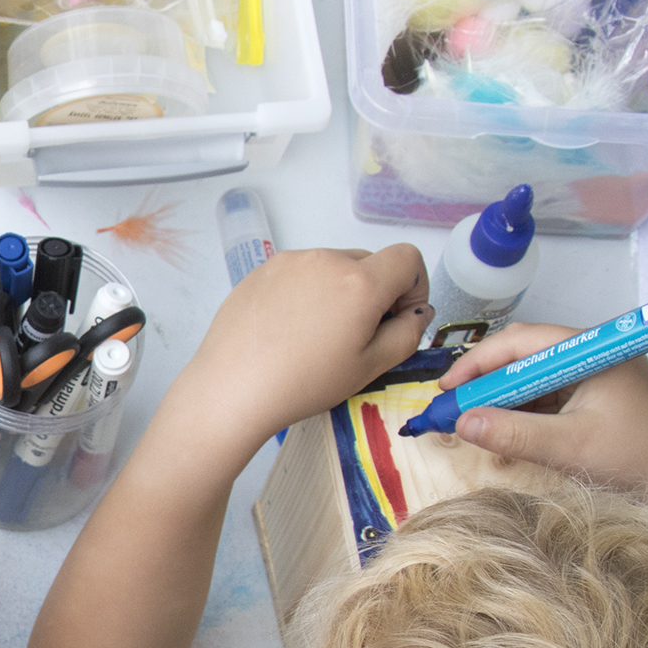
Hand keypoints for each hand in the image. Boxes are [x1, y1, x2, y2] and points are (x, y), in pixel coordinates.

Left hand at [178, 244, 429, 449]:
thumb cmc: (305, 383)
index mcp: (360, 281)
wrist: (232, 389)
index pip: (408, 258)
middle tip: (354, 336)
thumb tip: (416, 311)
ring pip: (333, 267)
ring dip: (339, 291)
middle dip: (375, 292)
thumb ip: (407, 333)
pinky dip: (306, 292)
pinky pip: (300, 272)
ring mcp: (290, 261)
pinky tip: (288, 329)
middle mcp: (326, 259)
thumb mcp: (370, 367)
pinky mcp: (261, 270)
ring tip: (316, 335)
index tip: (396, 318)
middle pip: (369, 262)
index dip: (413, 286)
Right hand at [441, 323, 647, 508]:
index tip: (447, 391)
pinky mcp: (599, 401)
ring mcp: (598, 378)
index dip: (479, 363)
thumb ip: (514, 433)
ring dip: (502, 400)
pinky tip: (505, 435)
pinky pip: (549, 398)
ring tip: (473, 426)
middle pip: (525, 355)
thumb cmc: (643, 464)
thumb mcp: (570, 448)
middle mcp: (596, 356)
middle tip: (453, 409)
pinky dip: (523, 413)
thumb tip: (461, 423)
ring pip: (534, 378)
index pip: (523, 341)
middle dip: (486, 381)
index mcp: (594, 352)